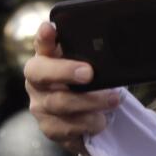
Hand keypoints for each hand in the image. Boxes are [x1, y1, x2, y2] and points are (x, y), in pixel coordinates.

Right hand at [24, 21, 119, 155]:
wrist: (88, 115)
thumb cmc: (89, 82)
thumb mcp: (91, 65)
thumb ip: (94, 55)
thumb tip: (117, 45)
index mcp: (47, 58)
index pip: (41, 43)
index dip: (43, 36)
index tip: (50, 27)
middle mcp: (37, 81)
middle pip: (42, 74)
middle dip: (66, 72)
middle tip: (89, 73)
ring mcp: (40, 105)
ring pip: (58, 103)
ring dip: (89, 102)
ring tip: (112, 100)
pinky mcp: (49, 128)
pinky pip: (65, 128)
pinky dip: (87, 124)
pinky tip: (100, 120)